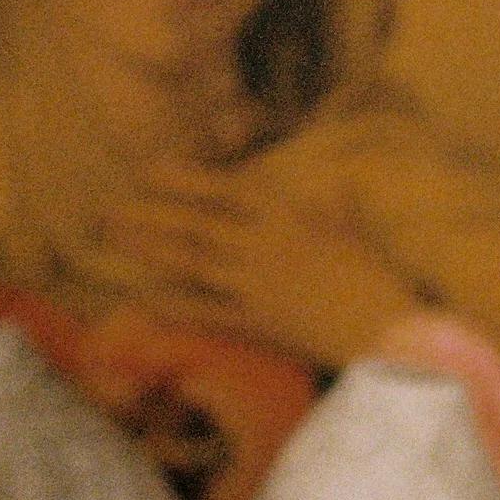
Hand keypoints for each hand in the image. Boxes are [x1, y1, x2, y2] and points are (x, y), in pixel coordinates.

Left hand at [94, 161, 424, 368]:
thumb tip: (332, 187)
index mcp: (289, 217)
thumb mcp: (352, 234)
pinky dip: (173, 304)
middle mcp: (266, 246)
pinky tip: (141, 298)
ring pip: (193, 263)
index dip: (184, 179)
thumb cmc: (377, 280)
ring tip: (115, 240)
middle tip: (107, 210)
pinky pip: (206, 311)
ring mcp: (258, 285)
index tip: (148, 170)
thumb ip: (333, 210)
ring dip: (151, 250)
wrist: (391, 329)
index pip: (226, 191)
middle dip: (151, 216)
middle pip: (196, 227)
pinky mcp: (258, 323)